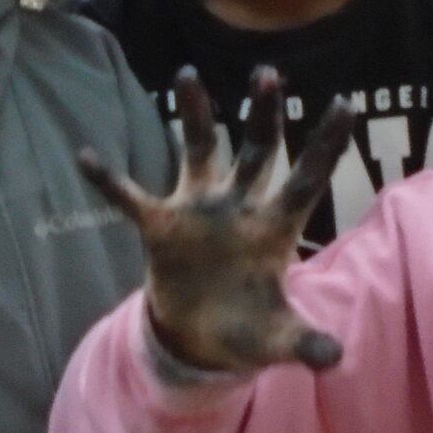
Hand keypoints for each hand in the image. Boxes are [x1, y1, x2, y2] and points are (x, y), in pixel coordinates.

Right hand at [77, 67, 354, 372]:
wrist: (202, 340)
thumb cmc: (248, 331)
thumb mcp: (278, 339)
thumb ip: (304, 343)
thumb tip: (335, 359)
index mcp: (274, 229)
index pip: (305, 179)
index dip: (325, 145)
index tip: (346, 103)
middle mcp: (240, 207)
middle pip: (257, 151)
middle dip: (262, 114)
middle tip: (267, 73)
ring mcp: (199, 211)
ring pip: (200, 150)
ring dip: (195, 115)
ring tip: (188, 74)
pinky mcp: (161, 226)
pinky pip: (131, 198)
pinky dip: (109, 182)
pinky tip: (87, 158)